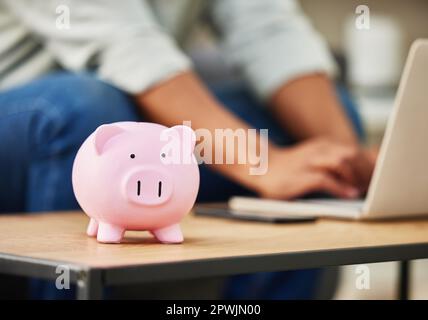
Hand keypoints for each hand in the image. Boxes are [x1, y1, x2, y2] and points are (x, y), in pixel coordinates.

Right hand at [254, 138, 376, 199]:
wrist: (262, 167)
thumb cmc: (290, 167)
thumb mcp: (315, 158)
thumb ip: (334, 161)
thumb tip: (361, 174)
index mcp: (324, 145)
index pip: (356, 151)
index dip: (370, 164)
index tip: (378, 178)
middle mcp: (318, 150)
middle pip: (353, 155)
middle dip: (366, 171)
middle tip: (373, 186)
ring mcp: (309, 162)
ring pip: (342, 163)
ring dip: (356, 178)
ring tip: (363, 191)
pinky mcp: (301, 177)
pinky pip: (326, 180)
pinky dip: (340, 189)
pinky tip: (349, 195)